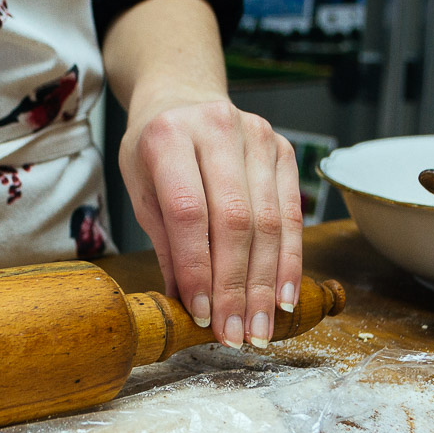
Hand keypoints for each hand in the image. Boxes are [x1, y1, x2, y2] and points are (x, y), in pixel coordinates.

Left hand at [118, 94, 303, 349]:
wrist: (184, 98)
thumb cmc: (154, 151)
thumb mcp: (141, 190)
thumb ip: (166, 244)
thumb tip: (186, 306)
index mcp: (168, 136)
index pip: (189, 212)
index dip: (198, 268)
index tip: (202, 313)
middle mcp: (218, 130)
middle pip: (234, 221)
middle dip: (236, 286)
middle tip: (234, 335)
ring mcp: (258, 137)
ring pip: (269, 223)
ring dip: (265, 284)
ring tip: (258, 328)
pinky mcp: (285, 151)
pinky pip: (292, 216)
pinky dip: (289, 262)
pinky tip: (283, 298)